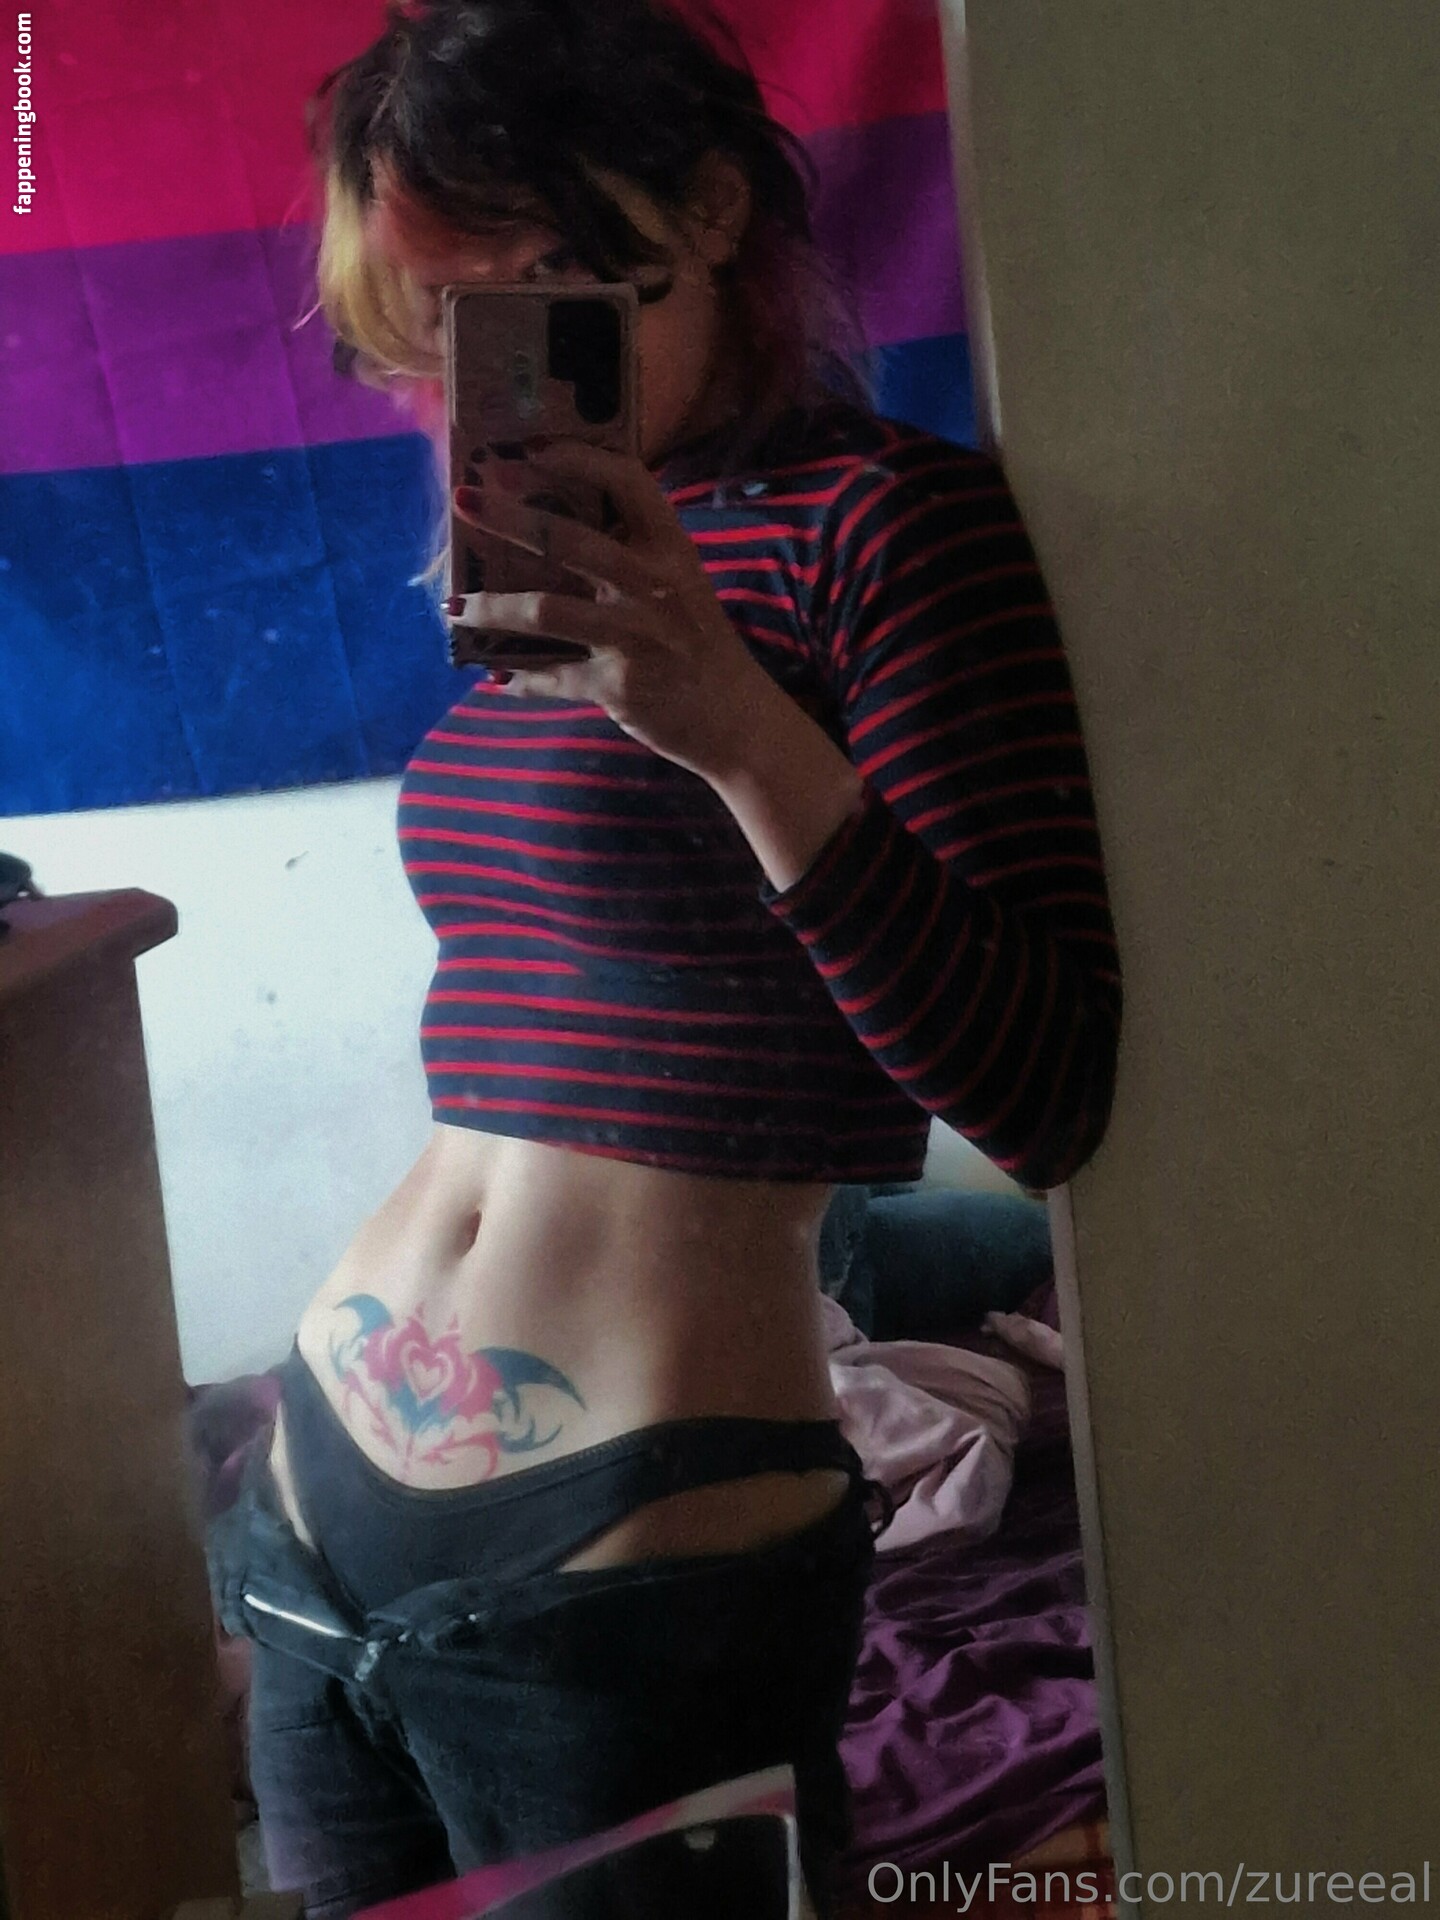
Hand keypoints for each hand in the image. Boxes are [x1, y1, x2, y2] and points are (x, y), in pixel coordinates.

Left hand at [448, 442, 782, 783]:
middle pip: (568, 540)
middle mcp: (652, 585)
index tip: (530, 450)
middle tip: (463, 499)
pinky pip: (551, 676)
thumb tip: (549, 531)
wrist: (734, 718)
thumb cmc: (697, 643)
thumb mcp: (679, 584)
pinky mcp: (617, 685)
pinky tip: (495, 679)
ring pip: (544, 610)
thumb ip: (631, 556)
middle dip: (507, 517)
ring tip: (455, 607)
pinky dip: (519, 680)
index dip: (579, 458)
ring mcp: (633, 636)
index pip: (629, 482)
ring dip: (490, 607)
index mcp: (671, 549)